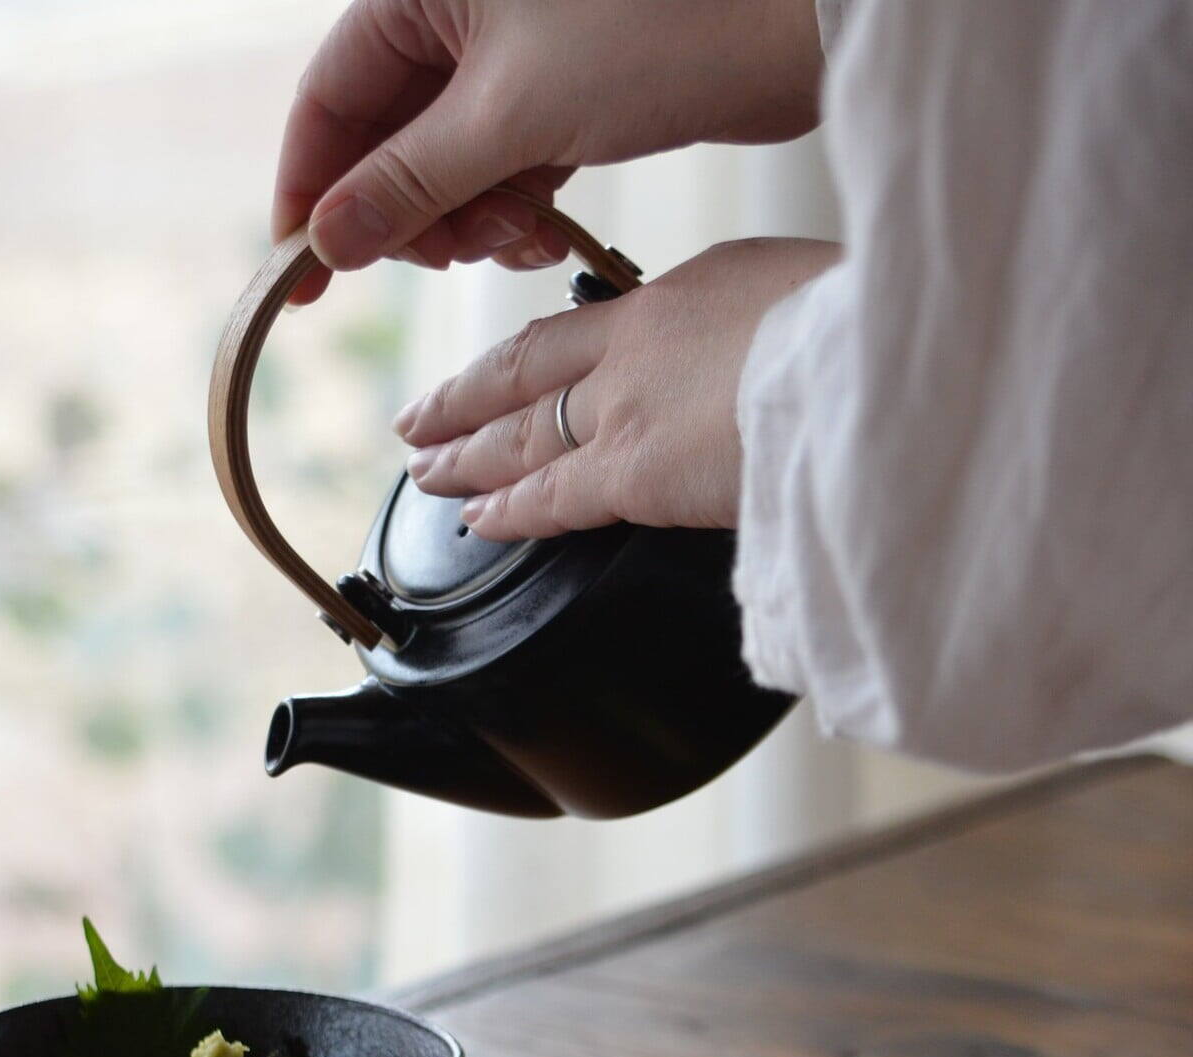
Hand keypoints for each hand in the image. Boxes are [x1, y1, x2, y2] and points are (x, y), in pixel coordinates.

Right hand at [275, 0, 823, 302]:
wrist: (791, 25)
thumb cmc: (658, 30)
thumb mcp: (509, 117)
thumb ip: (408, 182)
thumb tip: (327, 239)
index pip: (330, 95)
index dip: (310, 190)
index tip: (300, 273)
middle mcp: (459, 8)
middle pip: (384, 138)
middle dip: (406, 212)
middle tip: (440, 258)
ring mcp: (511, 50)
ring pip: (443, 163)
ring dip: (463, 220)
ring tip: (510, 234)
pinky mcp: (559, 89)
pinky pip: (498, 166)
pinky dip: (508, 208)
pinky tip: (536, 230)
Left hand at [396, 236, 838, 537]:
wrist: (879, 360)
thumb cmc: (876, 329)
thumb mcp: (813, 297)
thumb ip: (763, 333)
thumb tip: (767, 363)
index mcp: (686, 293)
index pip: (582, 329)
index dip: (528, 355)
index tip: (495, 371)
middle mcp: (638, 343)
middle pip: (526, 373)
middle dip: (466, 400)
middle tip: (419, 422)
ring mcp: (627, 408)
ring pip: (521, 435)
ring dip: (467, 457)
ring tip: (426, 472)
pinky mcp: (631, 470)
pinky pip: (549, 496)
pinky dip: (506, 509)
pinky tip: (474, 521)